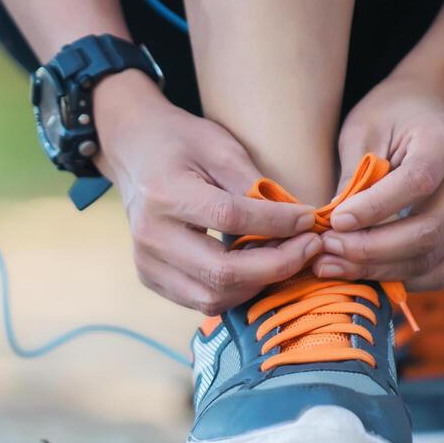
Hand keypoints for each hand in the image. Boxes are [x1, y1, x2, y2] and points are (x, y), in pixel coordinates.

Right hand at [93, 71, 320, 314]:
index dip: (276, 223)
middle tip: (310, 247)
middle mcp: (151, 236)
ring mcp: (147, 263)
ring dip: (259, 284)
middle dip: (277, 266)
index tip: (309, 219)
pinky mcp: (151, 278)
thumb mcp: (219, 146)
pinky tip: (257, 268)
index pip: (229, 219)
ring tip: (286, 257)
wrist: (134, 151)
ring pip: (213, 297)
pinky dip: (237, 290)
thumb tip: (296, 220)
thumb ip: (253, 184)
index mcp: (165, 194)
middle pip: (221, 273)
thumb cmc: (179, 142)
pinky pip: (201, 300)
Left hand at [314, 72, 443, 288]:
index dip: (375, 209)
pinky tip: (360, 272)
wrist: (429, 110)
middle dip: (370, 249)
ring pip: (429, 258)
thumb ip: (355, 173)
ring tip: (332, 265)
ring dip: (377, 270)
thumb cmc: (391, 115)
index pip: (417, 183)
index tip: (334, 221)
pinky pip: (434, 271)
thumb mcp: (364, 129)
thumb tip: (335, 225)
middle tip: (326, 250)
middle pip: (427, 231)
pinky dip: (397, 278)